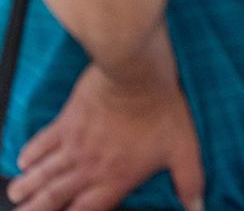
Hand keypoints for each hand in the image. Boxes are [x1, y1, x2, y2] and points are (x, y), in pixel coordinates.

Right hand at [8, 63, 203, 210]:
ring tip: (17, 196)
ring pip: (44, 173)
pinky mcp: (66, 122)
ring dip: (28, 186)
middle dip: (38, 209)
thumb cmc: (162, 110)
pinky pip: (42, 142)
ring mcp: (74, 145)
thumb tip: (197, 205)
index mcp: (115, 178)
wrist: (135, 75)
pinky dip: (31, 154)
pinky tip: (23, 162)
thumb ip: (188, 179)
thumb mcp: (184, 147)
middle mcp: (88, 168)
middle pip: (55, 197)